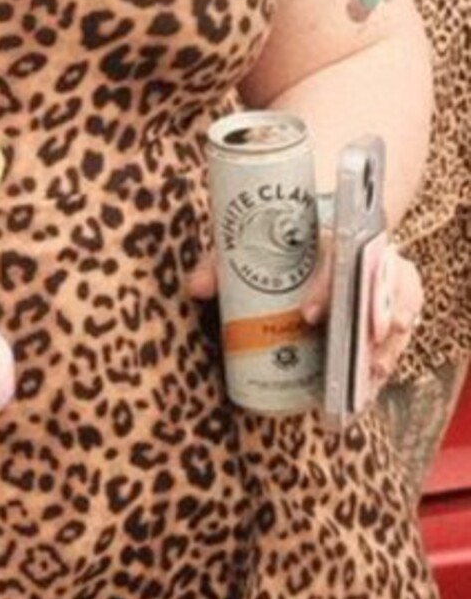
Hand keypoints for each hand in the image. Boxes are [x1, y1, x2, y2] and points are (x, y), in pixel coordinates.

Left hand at [187, 236, 422, 389]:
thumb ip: (222, 261)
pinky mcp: (388, 299)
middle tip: (360, 349)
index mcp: (332, 225)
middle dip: (374, 314)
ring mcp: (382, 273)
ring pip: (401, 300)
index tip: (309, 315)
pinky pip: (402, 324)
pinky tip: (371, 383)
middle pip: (384, 277)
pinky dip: (391, 354)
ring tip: (370, 375)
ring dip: (389, 340)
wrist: (313, 215)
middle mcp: (365, 248)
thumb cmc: (277, 232)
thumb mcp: (248, 238)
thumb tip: (196, 288)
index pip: (339, 250)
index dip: (329, 284)